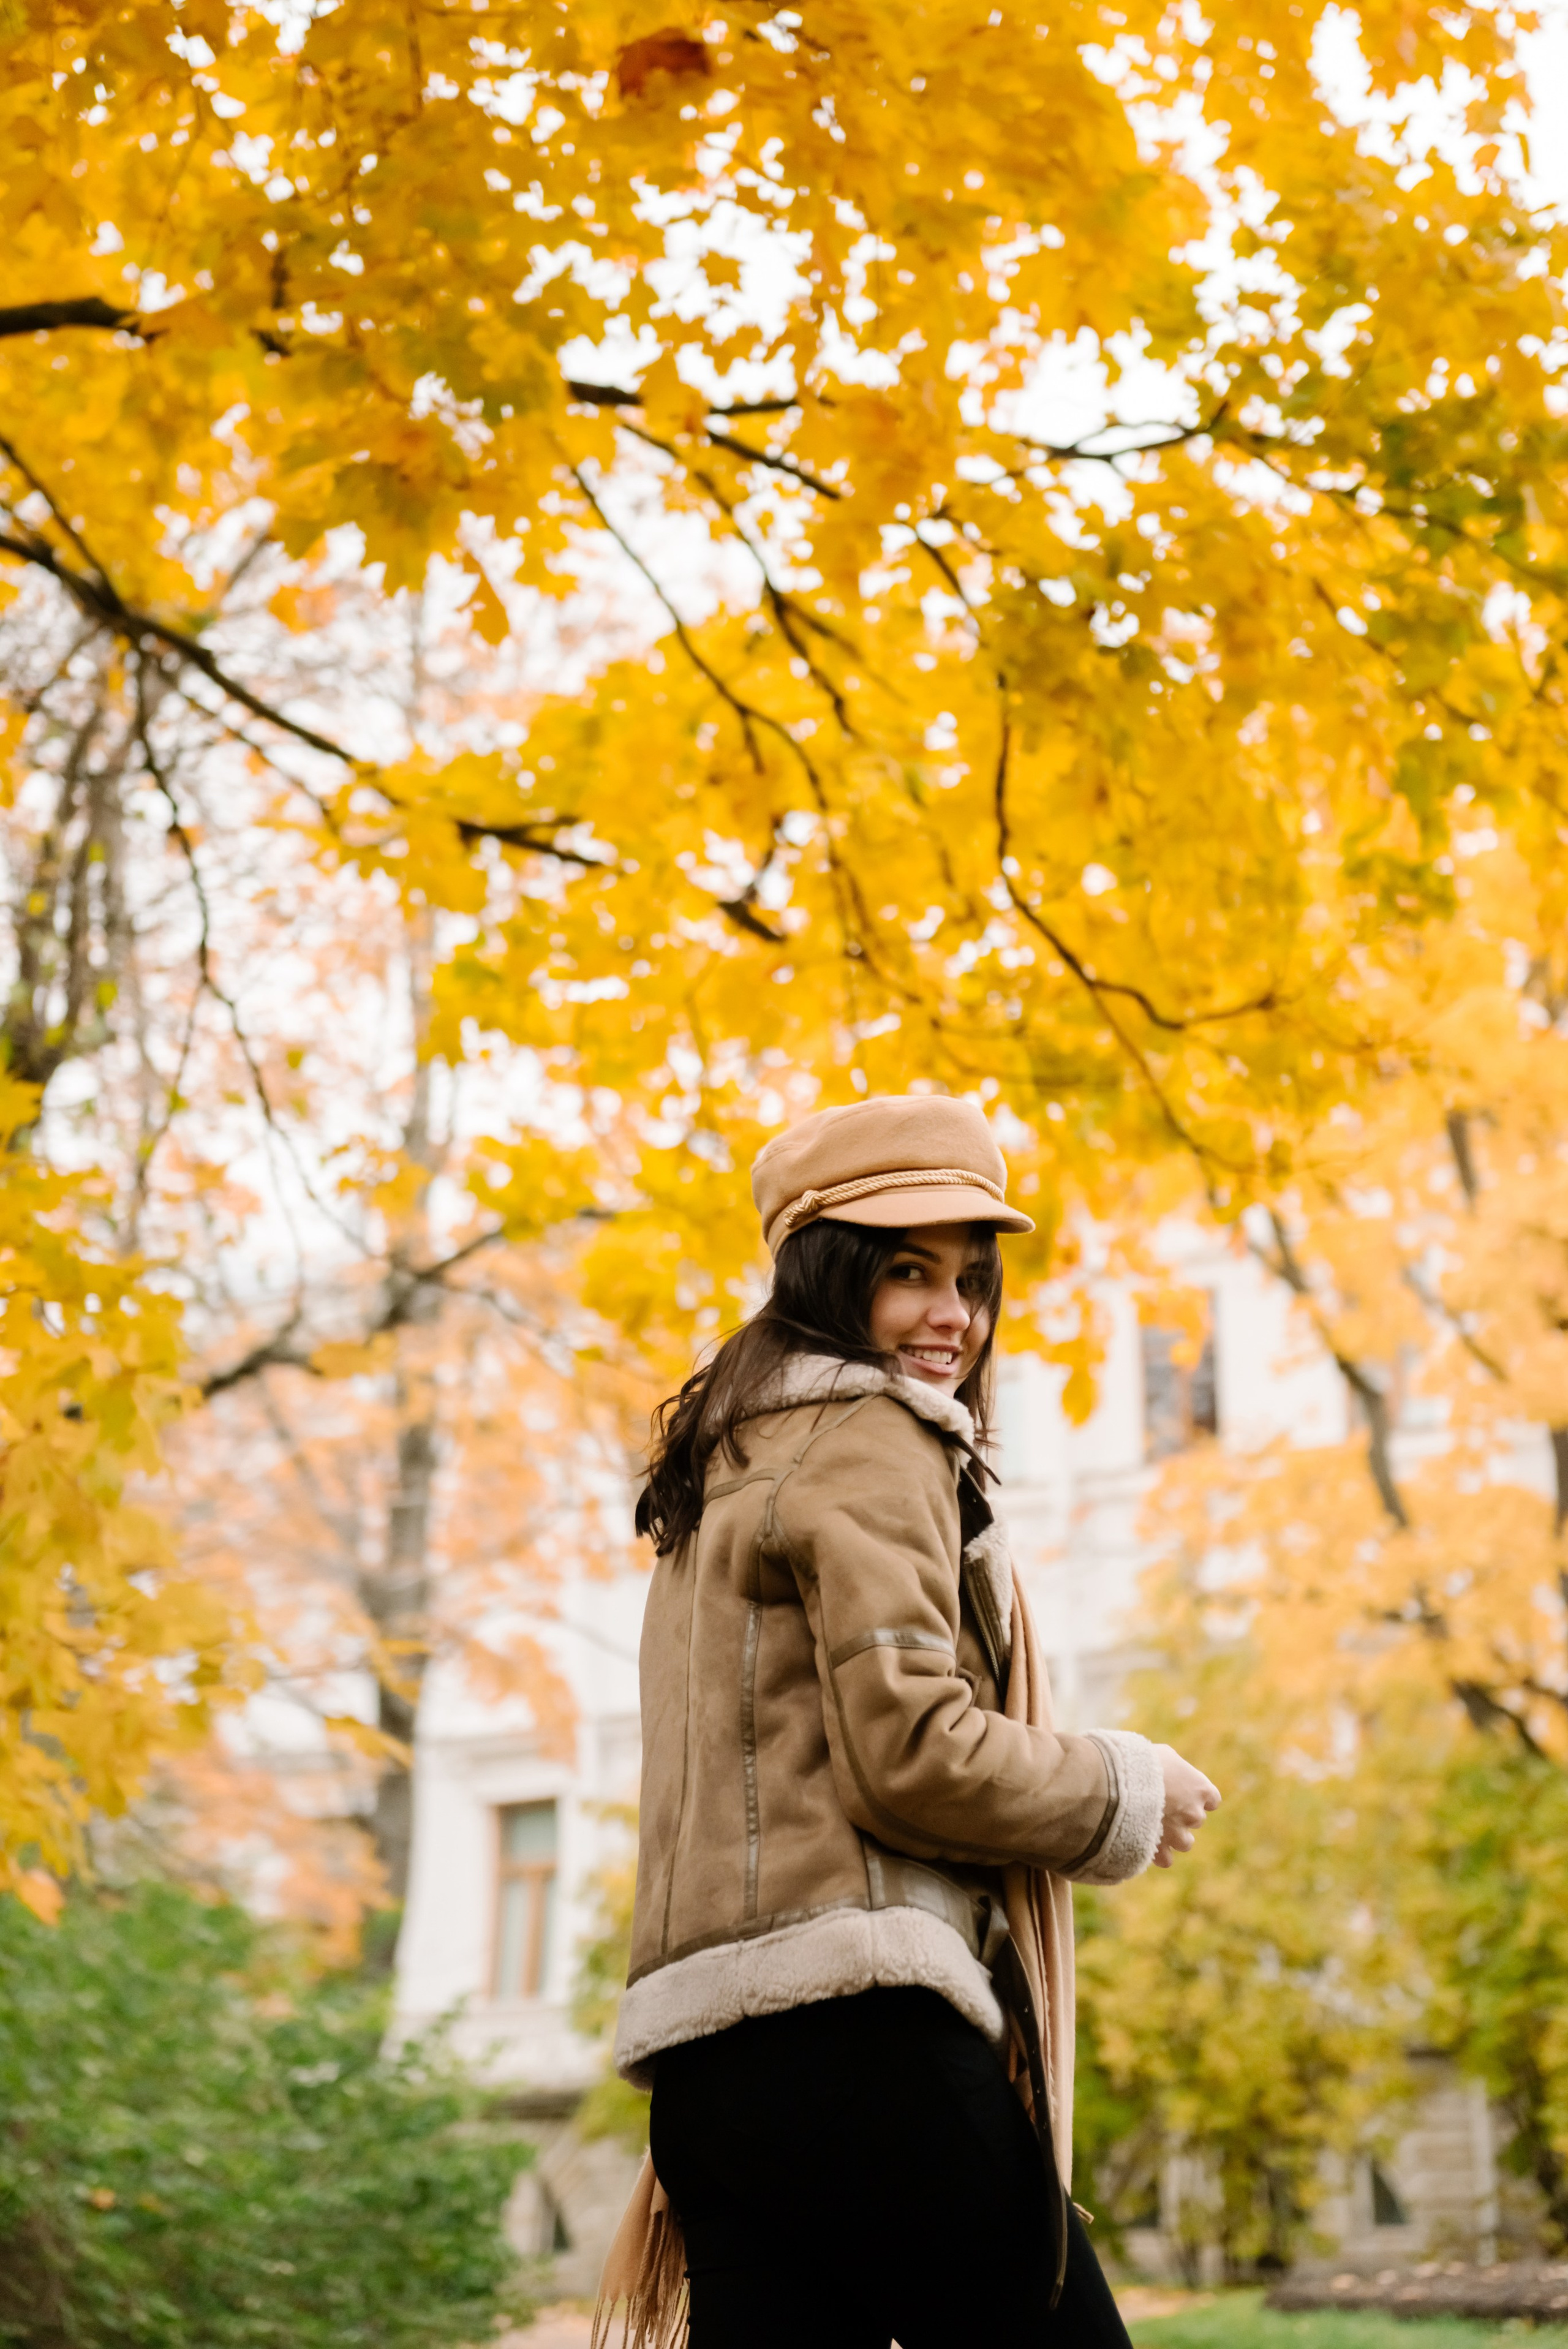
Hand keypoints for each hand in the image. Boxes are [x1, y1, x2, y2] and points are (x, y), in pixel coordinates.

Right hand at [1153, 1745, 1219, 1867]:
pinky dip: (1158, 1854)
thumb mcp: (1164, 1756)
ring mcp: (1178, 1833)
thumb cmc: (1142, 1761)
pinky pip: (1166, 1859)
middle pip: (1196, 1819)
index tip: (1183, 1793)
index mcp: (1200, 1789)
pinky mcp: (1160, 1848)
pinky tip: (1146, 1842)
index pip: (1212, 1799)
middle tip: (1159, 1803)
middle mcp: (1194, 1813)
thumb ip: (1175, 1769)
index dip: (1196, 1797)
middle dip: (1181, 1814)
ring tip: (1154, 1825)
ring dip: (1173, 1836)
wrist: (1122, 1781)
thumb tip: (1170, 1771)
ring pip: (1185, 1842)